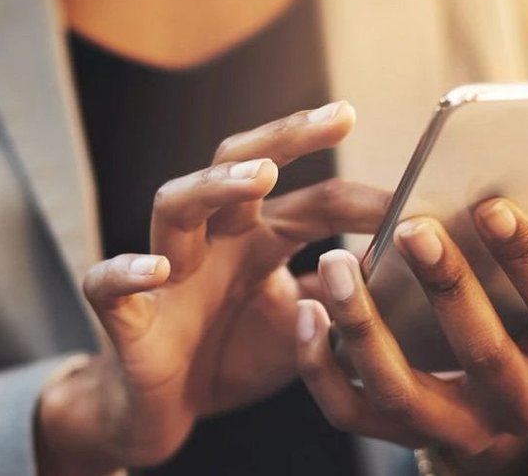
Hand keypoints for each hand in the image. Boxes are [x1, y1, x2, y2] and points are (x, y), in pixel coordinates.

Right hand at [35, 102, 391, 472]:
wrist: (164, 411)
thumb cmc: (232, 355)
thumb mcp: (305, 326)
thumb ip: (344, 294)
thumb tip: (406, 268)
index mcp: (257, 237)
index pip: (314, 201)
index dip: (364, 198)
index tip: (417, 195)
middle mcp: (212, 239)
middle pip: (238, 164)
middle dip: (286, 136)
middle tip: (339, 116)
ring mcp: (166, 271)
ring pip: (175, 204)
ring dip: (216, 186)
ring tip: (262, 177)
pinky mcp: (125, 316)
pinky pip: (109, 284)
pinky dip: (128, 271)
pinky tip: (157, 268)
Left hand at [294, 200, 527, 470]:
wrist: (502, 396)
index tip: (493, 206)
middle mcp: (516, 405)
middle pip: (482, 352)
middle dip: (448, 287)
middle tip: (413, 225)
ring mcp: (454, 427)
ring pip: (402, 390)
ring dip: (364, 325)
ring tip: (336, 262)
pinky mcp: (397, 434)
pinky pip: (350, 411)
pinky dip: (320, 365)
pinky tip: (306, 309)